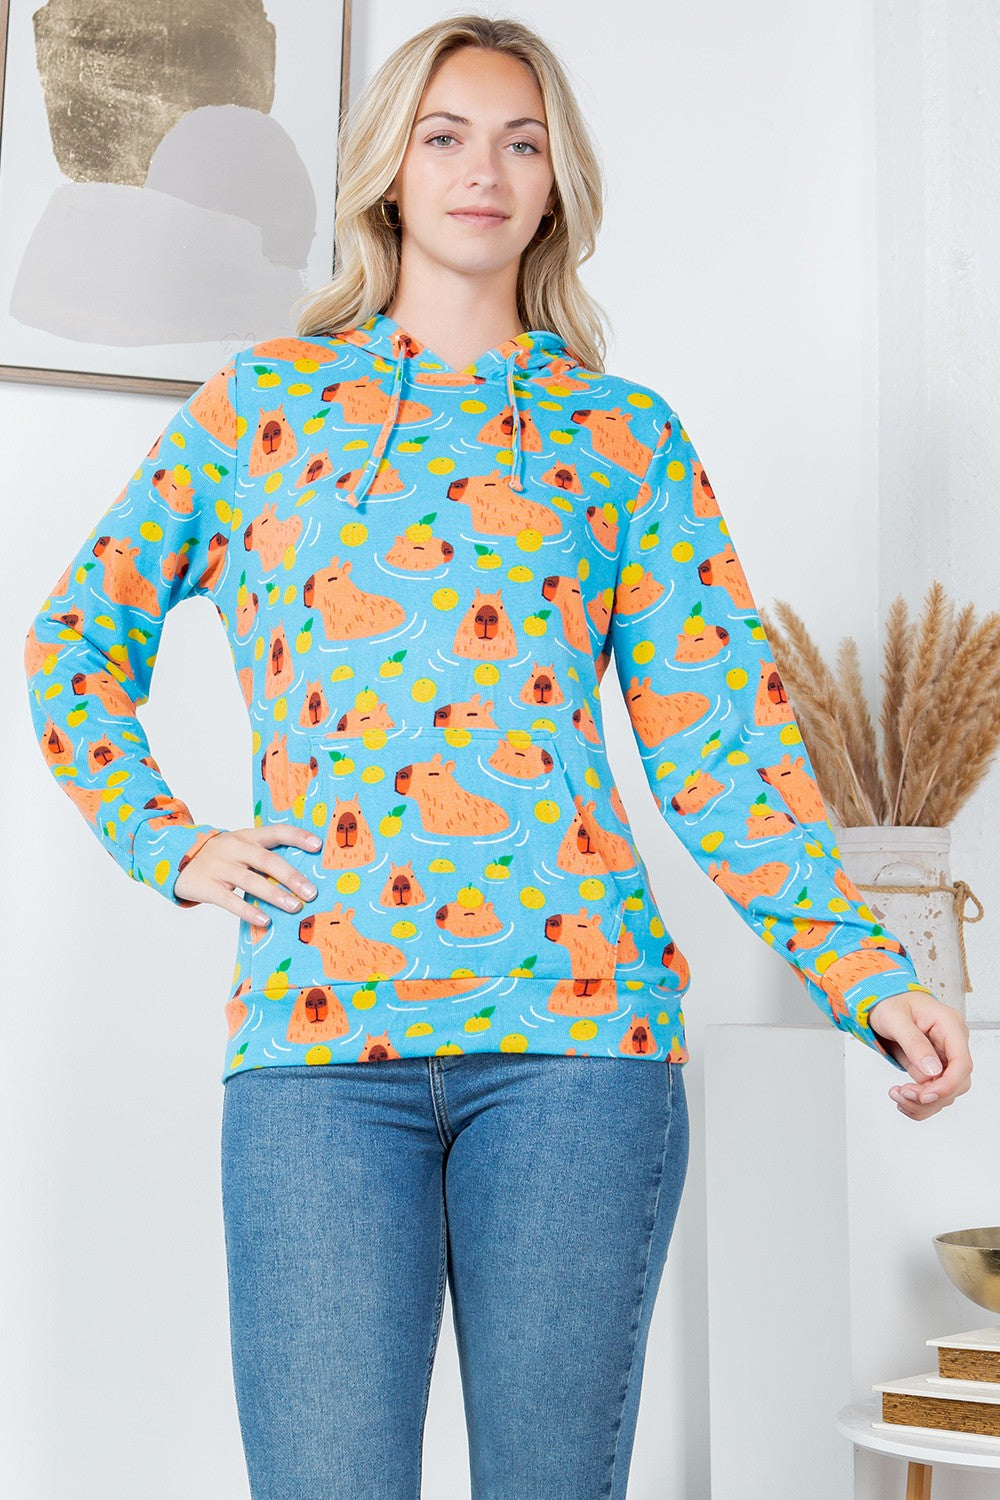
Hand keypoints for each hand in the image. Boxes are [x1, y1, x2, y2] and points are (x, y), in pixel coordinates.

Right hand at [173, 825, 322, 923]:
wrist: (176, 859)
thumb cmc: (221, 856)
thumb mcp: (241, 847)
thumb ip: (265, 856)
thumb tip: (301, 877)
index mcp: (247, 836)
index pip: (276, 832)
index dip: (297, 837)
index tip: (317, 846)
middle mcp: (235, 848)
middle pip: (267, 859)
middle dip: (291, 876)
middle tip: (311, 892)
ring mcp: (219, 867)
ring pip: (251, 880)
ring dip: (275, 894)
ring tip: (295, 907)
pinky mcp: (206, 886)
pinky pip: (229, 900)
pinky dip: (248, 911)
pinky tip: (265, 921)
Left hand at [867, 991, 972, 1118]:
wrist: (880, 1002)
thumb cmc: (889, 1003)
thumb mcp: (895, 1018)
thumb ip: (914, 1043)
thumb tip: (932, 1070)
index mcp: (949, 1025)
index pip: (962, 1063)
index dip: (947, 1084)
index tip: (925, 1095)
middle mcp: (952, 1042)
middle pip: (957, 1082)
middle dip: (931, 1095)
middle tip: (902, 1093)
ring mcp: (944, 1056)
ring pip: (946, 1092)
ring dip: (922, 1102)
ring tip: (897, 1094)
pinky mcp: (934, 1068)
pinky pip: (934, 1092)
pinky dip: (919, 1103)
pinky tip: (902, 1099)